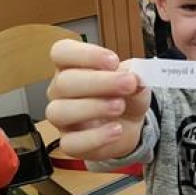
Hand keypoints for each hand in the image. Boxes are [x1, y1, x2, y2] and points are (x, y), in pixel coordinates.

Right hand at [45, 40, 149, 160]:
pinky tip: (116, 130)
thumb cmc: (124, 95)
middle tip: (128, 84)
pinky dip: (95, 137)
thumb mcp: (136, 82)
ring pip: (59, 111)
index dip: (85, 54)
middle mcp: (60, 90)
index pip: (62, 52)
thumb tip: (136, 77)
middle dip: (99, 82)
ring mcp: (62, 118)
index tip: (113, 61)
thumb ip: (135, 76)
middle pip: (64, 82)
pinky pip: (71, 142)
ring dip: (93, 107)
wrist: (129, 125)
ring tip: (120, 106)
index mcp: (72, 66)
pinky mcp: (69, 143)